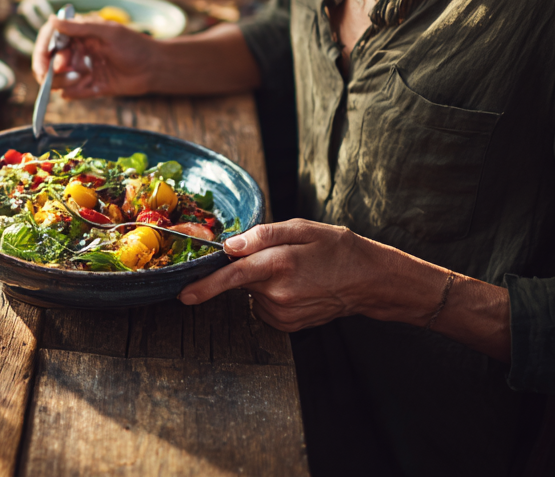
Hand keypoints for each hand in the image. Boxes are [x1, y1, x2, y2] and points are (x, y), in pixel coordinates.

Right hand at [32, 14, 159, 98]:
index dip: (41, 52)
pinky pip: (71, 94)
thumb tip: (51, 20)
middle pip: (49, 63)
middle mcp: (76, 52)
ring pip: (57, 80)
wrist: (154, 68)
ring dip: (62, 82)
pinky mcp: (88, 87)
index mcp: (78, 35)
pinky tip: (88, 87)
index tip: (41, 64)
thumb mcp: (107, 32)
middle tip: (64, 69)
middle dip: (51, 69)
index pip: (49, 41)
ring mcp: (81, 71)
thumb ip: (79, 28)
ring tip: (80, 78)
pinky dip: (73, 93)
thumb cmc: (134, 45)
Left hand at [177, 219, 430, 332]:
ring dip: (262, 281)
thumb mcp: (303, 229)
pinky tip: (296, 287)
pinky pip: (264, 306)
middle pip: (241, 280)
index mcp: (280, 264)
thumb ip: (263, 235)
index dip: (206, 284)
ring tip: (295, 271)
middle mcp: (278, 293)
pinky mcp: (287, 324)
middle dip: (247, 268)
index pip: (232, 275)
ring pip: (253, 293)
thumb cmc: (338, 249)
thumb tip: (231, 245)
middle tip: (279, 258)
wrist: (370, 281)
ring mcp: (283, 313)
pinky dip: (271, 294)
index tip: (184, 294)